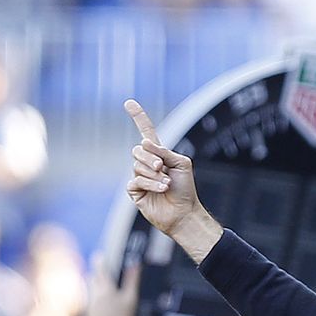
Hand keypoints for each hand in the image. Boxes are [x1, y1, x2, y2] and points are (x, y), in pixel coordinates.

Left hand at [87, 255, 140, 315]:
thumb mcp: (132, 300)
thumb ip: (133, 281)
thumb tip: (136, 264)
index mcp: (106, 290)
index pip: (100, 270)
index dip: (100, 262)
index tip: (100, 256)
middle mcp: (96, 298)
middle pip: (93, 280)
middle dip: (98, 274)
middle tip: (103, 272)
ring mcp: (92, 309)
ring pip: (92, 293)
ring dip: (96, 288)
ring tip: (105, 289)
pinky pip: (92, 305)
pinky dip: (97, 302)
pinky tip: (106, 307)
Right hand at [125, 99, 209, 241]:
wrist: (184, 213)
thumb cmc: (185, 189)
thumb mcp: (180, 163)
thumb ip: (164, 151)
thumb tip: (144, 143)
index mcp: (159, 153)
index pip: (146, 131)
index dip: (138, 117)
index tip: (129, 103)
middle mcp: (147, 163)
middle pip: (138, 150)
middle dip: (151, 158)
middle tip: (162, 168)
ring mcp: (139, 176)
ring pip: (137, 166)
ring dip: (155, 174)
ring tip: (167, 184)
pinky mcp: (135, 191)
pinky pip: (136, 181)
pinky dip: (151, 184)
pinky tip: (162, 189)